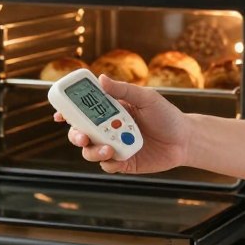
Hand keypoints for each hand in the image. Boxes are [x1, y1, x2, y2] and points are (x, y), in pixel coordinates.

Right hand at [54, 75, 190, 173]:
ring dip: (93, 150)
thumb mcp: (147, 98)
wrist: (185, 140)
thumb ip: (124, 90)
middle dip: (75, 135)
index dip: (68, 112)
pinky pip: (107, 165)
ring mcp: (114, 146)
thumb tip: (101, 79)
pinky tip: (116, 157)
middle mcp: (109, 128)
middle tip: (81, 135)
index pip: (84, 109)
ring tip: (108, 148)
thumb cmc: (167, 115)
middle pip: (81, 132)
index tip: (59, 114)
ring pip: (90, 151)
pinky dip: (108, 162)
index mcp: (111, 110)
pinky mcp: (123, 162)